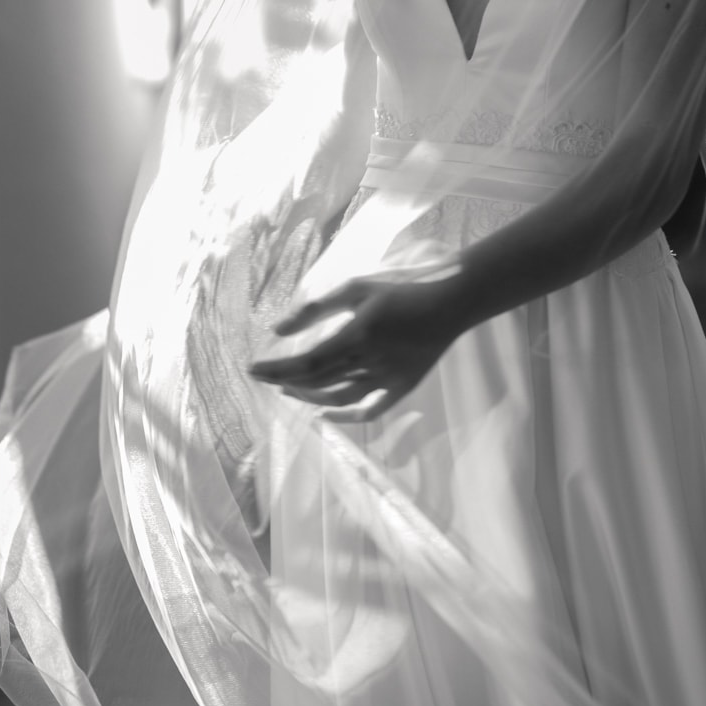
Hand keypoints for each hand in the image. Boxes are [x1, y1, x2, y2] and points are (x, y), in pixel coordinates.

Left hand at [248, 274, 464, 423]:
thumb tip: (278, 328)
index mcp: (357, 336)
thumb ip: (317, 308)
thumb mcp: (357, 287)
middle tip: (264, 375)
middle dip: (284, 380)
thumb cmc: (402, 287)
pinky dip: (345, 417)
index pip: (306, 362)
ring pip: (339, 398)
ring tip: (289, 388)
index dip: (276, 369)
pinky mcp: (402, 388)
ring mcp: (387, 380)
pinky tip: (325, 414)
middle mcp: (370, 363)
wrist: (452, 301)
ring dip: (309, 397)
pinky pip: (370, 411)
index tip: (253, 369)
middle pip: (317, 382)